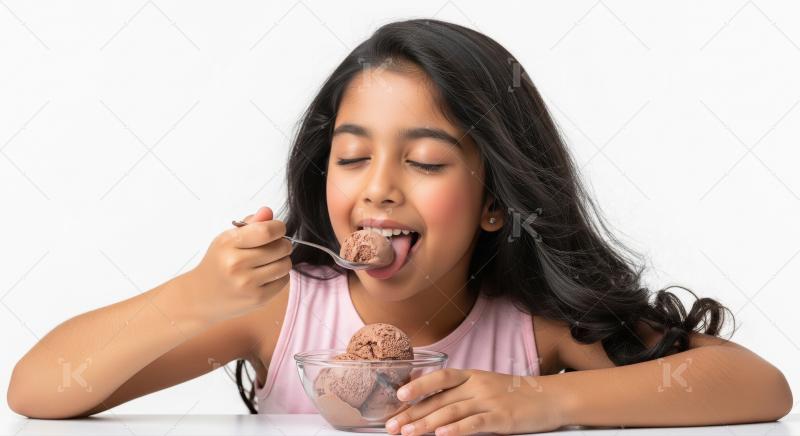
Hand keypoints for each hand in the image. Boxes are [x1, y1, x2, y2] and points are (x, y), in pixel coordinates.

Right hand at [185, 206, 291, 322]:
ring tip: (271, 261)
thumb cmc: (218, 263)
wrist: (200, 296)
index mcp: (228, 244)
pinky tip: (267, 275)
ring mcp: (247, 283)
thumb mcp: (227, 239)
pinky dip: (280, 275)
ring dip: (283, 260)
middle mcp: (236, 264)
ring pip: (285, 264)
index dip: (279, 227)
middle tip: (274, 246)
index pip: (266, 231)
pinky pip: (284, 280)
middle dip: (282, 244)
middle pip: (281, 247)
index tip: (278, 229)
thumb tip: (268, 212)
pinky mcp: (257, 298)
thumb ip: (250, 224)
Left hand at [385, 368, 565, 435]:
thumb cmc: (517, 395)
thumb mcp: (487, 386)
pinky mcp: (502, 418)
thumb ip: (463, 392)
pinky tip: (442, 434)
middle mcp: (478, 385)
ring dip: (427, 423)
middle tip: (393, 426)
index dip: (418, 386)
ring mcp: (490, 401)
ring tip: (408, 433)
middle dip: (413, 413)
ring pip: (451, 411)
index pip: (440, 378)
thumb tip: (433, 403)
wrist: (552, 397)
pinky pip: (475, 423)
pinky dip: (457, 429)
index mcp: (472, 376)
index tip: (398, 397)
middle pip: (439, 399)